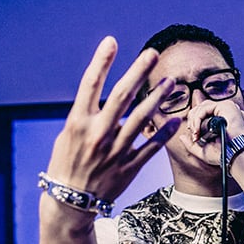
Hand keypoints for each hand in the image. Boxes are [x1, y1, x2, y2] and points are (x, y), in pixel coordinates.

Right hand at [44, 36, 180, 206]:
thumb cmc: (67, 165)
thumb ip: (88, 117)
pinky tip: (176, 119)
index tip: (111, 41)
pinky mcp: (129, 167)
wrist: (70, 202)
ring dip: (158, 98)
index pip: (90, 84)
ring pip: (142, 118)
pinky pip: (152, 146)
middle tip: (152, 53)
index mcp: (78, 122)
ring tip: (170, 82)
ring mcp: (115, 150)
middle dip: (138, 71)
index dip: (101, 61)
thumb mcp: (68, 136)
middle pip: (122, 96)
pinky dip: (165, 132)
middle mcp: (98, 133)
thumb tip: (110, 100)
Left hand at [185, 98, 243, 165]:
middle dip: (192, 120)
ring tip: (195, 134)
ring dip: (194, 121)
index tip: (194, 135)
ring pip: (202, 107)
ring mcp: (227, 107)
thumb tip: (181, 137)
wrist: (235, 156)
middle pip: (201, 107)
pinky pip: (205, 109)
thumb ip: (191, 145)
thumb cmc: (223, 155)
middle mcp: (226, 111)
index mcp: (223, 118)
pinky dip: (197, 119)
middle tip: (193, 134)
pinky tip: (198, 131)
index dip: (195, 121)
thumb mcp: (203, 151)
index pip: (204, 112)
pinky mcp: (226, 106)